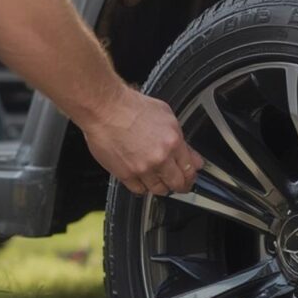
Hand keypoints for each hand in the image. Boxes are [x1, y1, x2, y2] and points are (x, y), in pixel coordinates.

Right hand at [83, 84, 203, 195]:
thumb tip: (186, 150)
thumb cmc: (130, 107)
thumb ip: (177, 136)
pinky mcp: (126, 174)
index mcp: (173, 141)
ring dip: (162, 186)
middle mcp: (160, 158)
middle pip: (178, 183)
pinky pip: (139, 190)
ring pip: (159, 189)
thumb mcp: (164, 114)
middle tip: (180, 184)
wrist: (105, 109)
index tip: (191, 175)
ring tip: (160, 181)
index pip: (190, 167)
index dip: (192, 174)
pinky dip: (142, 187)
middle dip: (181, 185)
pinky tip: (143, 180)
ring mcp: (143, 168)